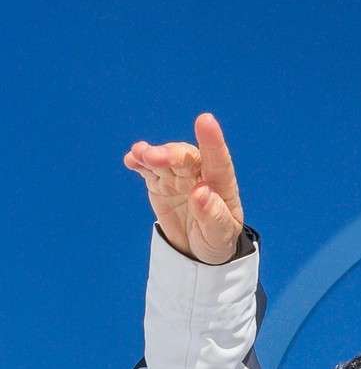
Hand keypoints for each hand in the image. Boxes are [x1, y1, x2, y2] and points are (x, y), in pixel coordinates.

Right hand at [124, 113, 244, 264]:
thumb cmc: (217, 239)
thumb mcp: (221, 234)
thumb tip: (201, 192)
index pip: (218, 160)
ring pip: (165, 160)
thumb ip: (214, 215)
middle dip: (170, 154)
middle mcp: (199, 174)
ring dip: (151, 154)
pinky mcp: (159, 182)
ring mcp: (178, 177)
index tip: (205, 120)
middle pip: (186, 158)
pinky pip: (148, 169)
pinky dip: (139, 162)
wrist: (197, 248)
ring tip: (139, 154)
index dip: (212, 141)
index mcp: (222, 185)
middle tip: (152, 157)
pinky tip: (131, 160)